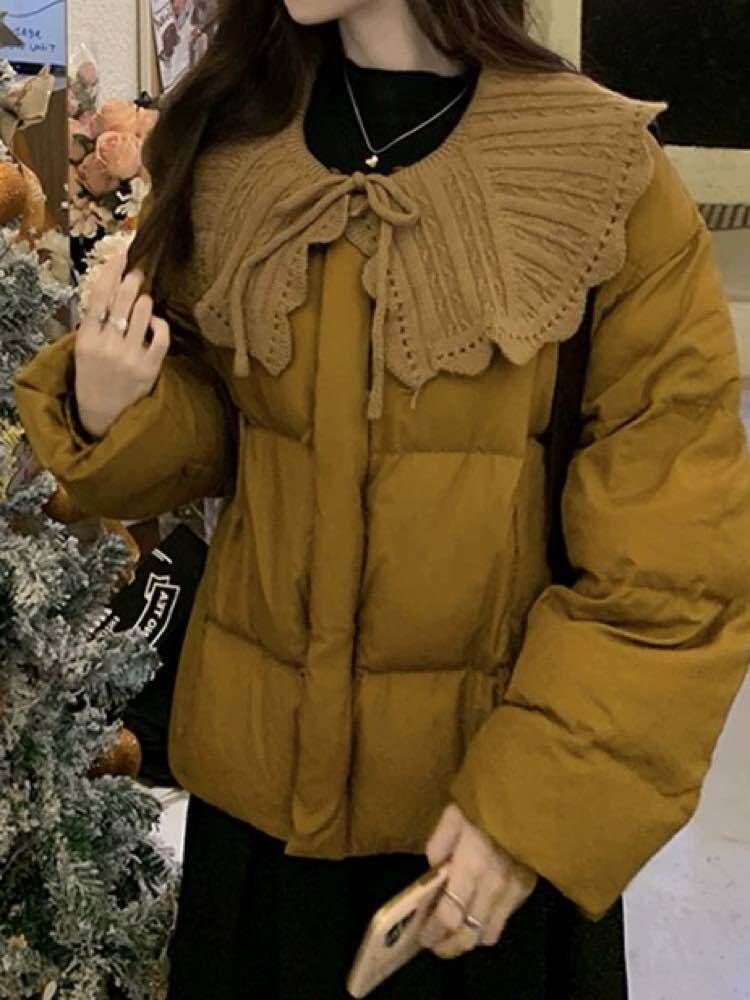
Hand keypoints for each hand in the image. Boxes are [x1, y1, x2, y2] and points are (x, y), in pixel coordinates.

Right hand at [74, 253, 169, 438]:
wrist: (102, 414)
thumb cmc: (94, 376)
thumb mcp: (84, 349)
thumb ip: (95, 323)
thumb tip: (112, 288)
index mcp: (87, 338)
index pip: (99, 297)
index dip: (111, 273)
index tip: (120, 256)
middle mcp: (107, 345)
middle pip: (122, 300)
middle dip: (132, 281)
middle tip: (138, 272)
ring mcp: (129, 357)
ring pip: (143, 313)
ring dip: (146, 301)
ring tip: (144, 300)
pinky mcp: (149, 368)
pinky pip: (160, 336)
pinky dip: (159, 324)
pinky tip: (155, 323)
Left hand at [420, 803, 537, 959]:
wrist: (530, 795)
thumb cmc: (485, 802)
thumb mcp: (453, 815)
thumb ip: (439, 845)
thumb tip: (432, 874)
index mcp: (472, 864)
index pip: (449, 915)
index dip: (433, 931)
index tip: (421, 935)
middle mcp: (494, 886)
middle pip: (469, 934)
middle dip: (448, 945)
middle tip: (433, 944)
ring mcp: (513, 891)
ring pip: (488, 935)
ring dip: (467, 941)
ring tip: (452, 937)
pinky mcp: (526, 890)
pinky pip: (504, 922)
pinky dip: (487, 929)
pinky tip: (475, 920)